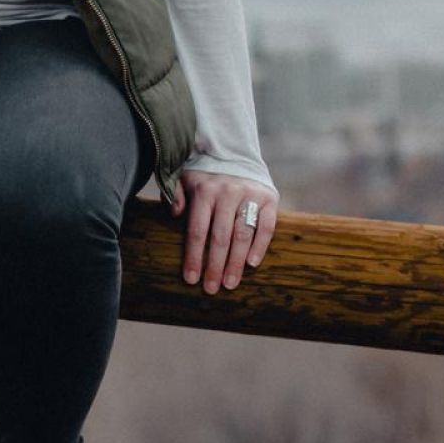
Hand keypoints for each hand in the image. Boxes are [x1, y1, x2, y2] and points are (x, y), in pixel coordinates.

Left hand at [165, 171, 278, 292]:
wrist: (236, 153)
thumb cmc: (205, 175)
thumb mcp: (184, 178)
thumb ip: (175, 194)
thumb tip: (174, 213)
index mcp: (204, 191)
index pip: (197, 230)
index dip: (194, 257)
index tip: (191, 279)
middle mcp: (227, 192)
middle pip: (220, 237)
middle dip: (214, 266)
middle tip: (211, 289)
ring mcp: (250, 195)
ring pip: (242, 235)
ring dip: (236, 262)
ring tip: (230, 283)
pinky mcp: (269, 198)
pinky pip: (266, 226)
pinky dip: (260, 245)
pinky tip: (252, 264)